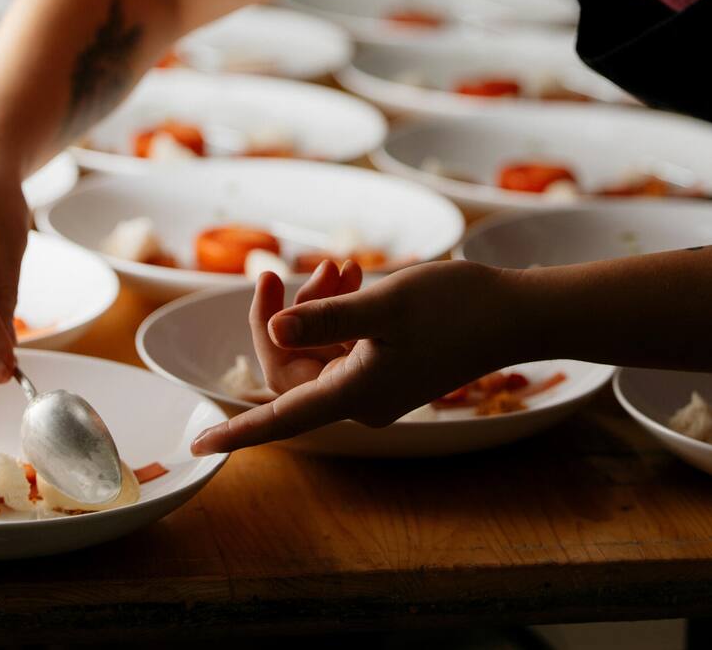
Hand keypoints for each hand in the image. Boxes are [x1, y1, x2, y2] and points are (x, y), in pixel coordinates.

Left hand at [192, 259, 517, 453]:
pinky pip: (342, 341)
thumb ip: (325, 320)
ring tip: (340, 266)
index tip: (198, 444)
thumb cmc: (455, 307)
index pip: (280, 418)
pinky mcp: (388, 364)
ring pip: (316, 348)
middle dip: (286, 316)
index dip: (237, 431)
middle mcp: (359, 397)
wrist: (513, 312)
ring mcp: (374, 382)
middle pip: (292, 367)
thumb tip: (276, 331)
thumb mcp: (384, 304)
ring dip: (316, 305)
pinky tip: (350, 276)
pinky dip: (338, 310)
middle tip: (294, 268)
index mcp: (354, 393)